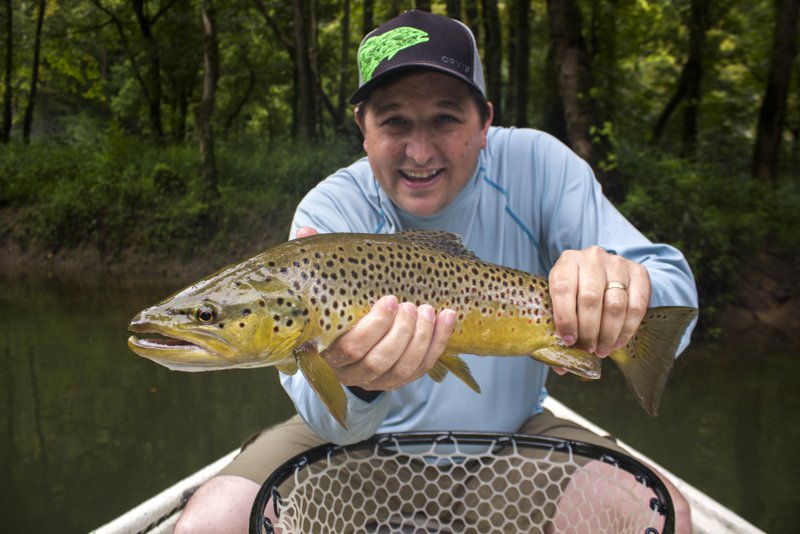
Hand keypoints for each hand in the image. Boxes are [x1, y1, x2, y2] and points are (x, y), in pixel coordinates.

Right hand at [294, 226, 456, 391]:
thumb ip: (316, 262)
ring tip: (428, 310)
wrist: (356, 327)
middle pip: (378, 361)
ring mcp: (378, 378)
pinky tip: (446, 317)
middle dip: (400, 332)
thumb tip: (304, 230)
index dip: (373, 327)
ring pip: (403, 368)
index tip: (390, 299)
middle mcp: (352, 372)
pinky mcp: (401, 378)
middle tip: (410, 304)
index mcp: (329, 351)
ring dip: (421, 338)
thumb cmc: (341, 301)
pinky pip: (423, 367)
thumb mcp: (328, 284)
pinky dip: (438, 343)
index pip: (350, 348)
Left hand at [548, 246, 649, 356]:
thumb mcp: (563, 301)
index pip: (563, 289)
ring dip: (608, 333)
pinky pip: (636, 305)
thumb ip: (559, 328)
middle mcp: (592, 257)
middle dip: (588, 330)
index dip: (565, 318)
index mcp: (566, 261)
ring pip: (614, 304)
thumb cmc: (577, 291)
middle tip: (587, 349)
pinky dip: (627, 329)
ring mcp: (617, 263)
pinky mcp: (639, 272)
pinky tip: (617, 342)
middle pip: (590, 298)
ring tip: (602, 350)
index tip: (569, 341)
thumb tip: (561, 367)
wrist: (606, 271)